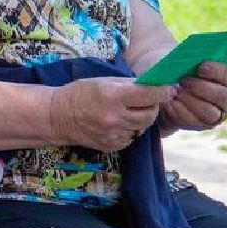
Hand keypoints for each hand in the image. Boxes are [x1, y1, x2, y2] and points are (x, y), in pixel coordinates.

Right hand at [48, 77, 175, 152]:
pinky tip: (118, 122)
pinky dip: (130, 129)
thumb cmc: (81, 93)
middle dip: (153, 106)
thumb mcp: (105, 81)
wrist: (58, 117)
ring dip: (142, 118)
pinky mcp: (111, 146)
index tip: (168, 88)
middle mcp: (115, 117)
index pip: (151, 95)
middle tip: (146, 100)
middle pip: (150, 114)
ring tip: (129, 110)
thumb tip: (155, 84)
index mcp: (114, 96)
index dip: (163, 91)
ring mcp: (113, 135)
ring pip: (143, 127)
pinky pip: (131, 138)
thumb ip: (130, 84)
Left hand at [161, 62, 226, 132]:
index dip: (216, 71)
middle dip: (200, 87)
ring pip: (208, 112)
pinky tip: (171, 102)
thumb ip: (196, 61)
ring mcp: (219, 115)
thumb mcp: (193, 65)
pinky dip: (180, 111)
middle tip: (183, 81)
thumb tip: (189, 58)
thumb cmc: (188, 74)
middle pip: (221, 96)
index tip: (200, 67)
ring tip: (176, 92)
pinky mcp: (204, 125)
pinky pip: (194, 121)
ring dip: (190, 101)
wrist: (175, 96)